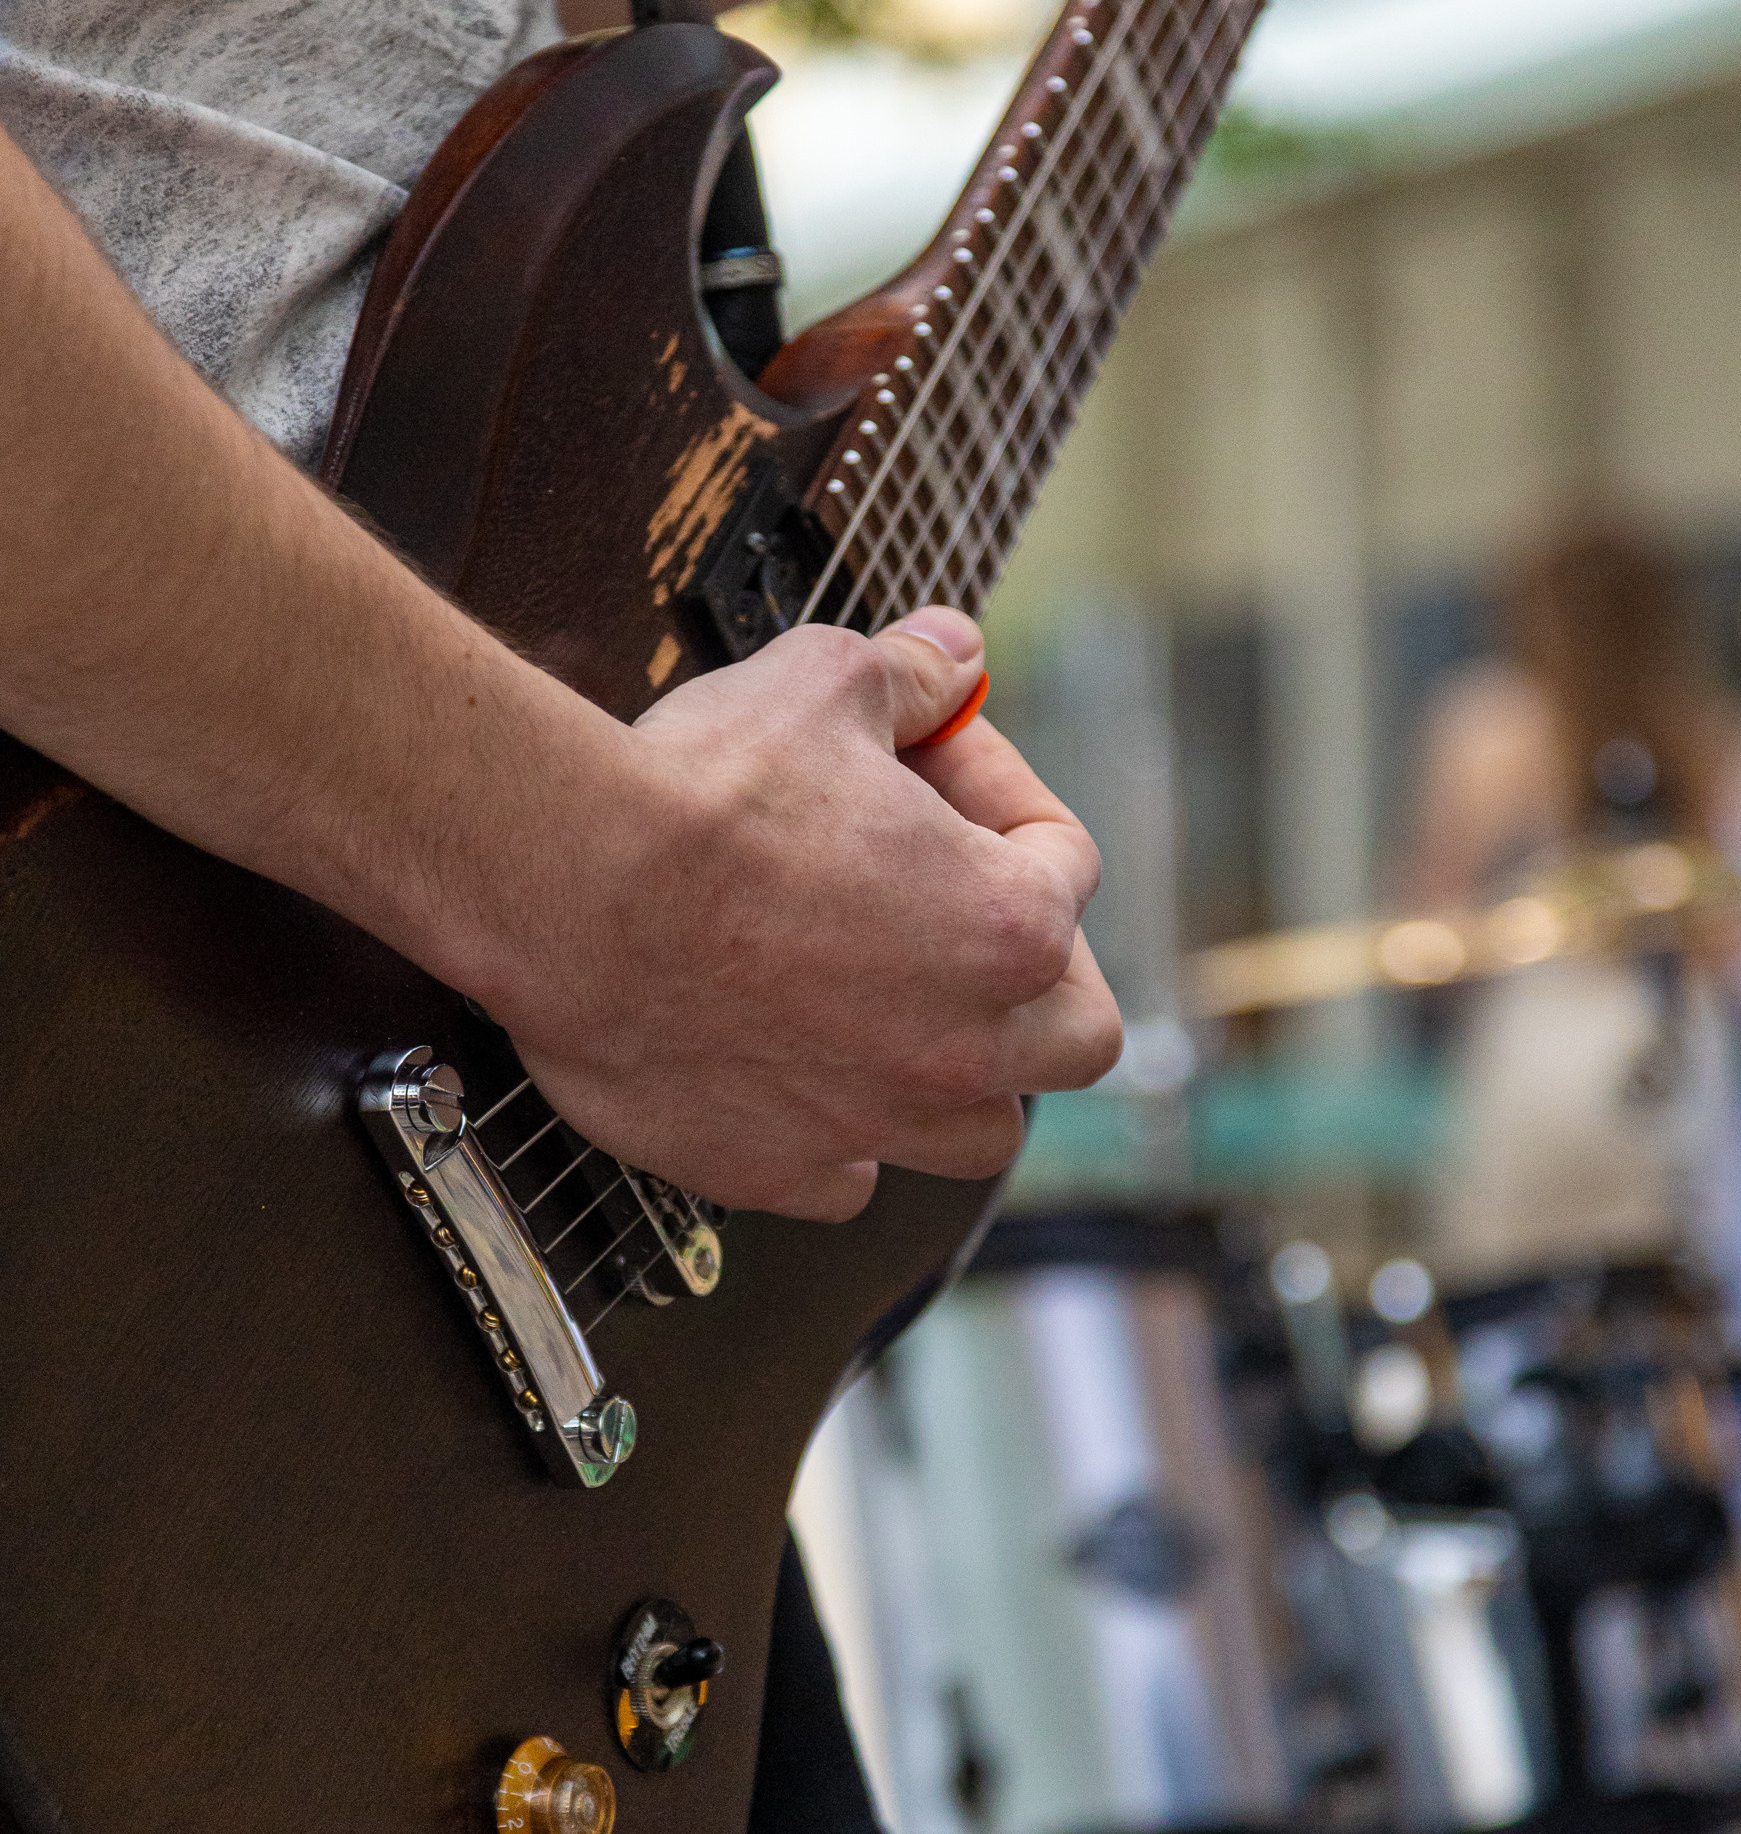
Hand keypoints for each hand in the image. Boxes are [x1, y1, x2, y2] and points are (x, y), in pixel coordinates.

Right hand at [504, 607, 1123, 1221]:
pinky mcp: (779, 1167)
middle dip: (1045, 972)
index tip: (932, 758)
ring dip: (959, 1074)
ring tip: (903, 1010)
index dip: (999, 791)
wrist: (572, 889)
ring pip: (980, 1133)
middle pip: (1076, 1035)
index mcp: (1007, 929)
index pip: (1066, 863)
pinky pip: (846, 1180)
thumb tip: (951, 654)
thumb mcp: (827, 683)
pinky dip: (839, 1136)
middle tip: (977, 913)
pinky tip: (800, 1074)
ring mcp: (875, 1120)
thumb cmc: (702, 794)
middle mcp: (964, 1047)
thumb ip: (912, 675)